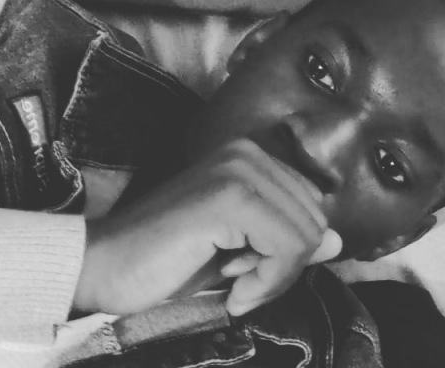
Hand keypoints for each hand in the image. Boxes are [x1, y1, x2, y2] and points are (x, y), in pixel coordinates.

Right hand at [73, 138, 341, 315]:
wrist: (107, 267)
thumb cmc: (171, 260)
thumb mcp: (242, 250)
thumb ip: (288, 240)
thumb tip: (337, 241)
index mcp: (252, 158)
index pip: (312, 206)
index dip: (292, 251)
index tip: (253, 272)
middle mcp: (249, 153)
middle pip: (314, 220)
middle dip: (287, 266)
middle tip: (242, 283)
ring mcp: (239, 170)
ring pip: (305, 235)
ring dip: (276, 277)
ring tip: (234, 285)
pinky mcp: (229, 196)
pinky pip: (285, 246)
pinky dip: (267, 281)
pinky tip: (231, 290)